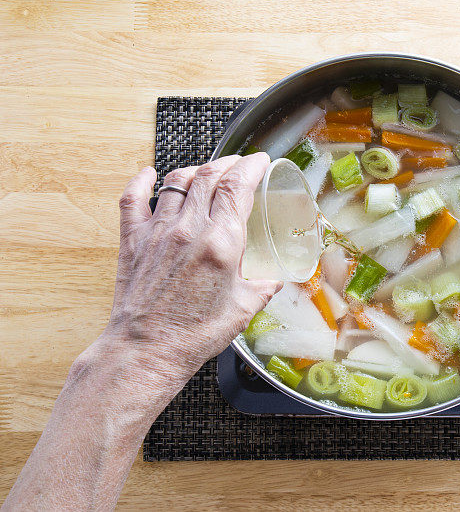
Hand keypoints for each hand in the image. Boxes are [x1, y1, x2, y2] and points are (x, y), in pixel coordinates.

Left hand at [104, 152, 280, 388]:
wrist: (147, 351)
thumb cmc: (195, 335)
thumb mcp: (242, 310)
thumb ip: (262, 288)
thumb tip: (274, 282)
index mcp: (221, 244)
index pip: (238, 187)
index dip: (251, 167)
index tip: (260, 161)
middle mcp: (189, 229)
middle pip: (210, 176)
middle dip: (229, 163)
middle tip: (239, 164)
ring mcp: (158, 231)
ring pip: (177, 181)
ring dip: (196, 169)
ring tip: (207, 171)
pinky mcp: (133, 241)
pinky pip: (134, 199)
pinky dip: (142, 181)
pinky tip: (149, 173)